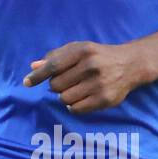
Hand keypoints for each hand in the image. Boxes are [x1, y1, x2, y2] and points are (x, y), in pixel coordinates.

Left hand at [23, 40, 145, 113]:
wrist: (130, 64)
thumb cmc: (98, 56)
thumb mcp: (78, 50)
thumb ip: (55, 57)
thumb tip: (33, 66)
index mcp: (82, 51)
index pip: (53, 66)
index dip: (37, 76)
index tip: (26, 82)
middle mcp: (91, 66)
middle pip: (56, 86)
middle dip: (57, 85)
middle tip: (68, 81)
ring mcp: (99, 84)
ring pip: (64, 99)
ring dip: (66, 96)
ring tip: (77, 88)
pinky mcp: (105, 99)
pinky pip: (76, 109)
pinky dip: (74, 106)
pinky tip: (82, 97)